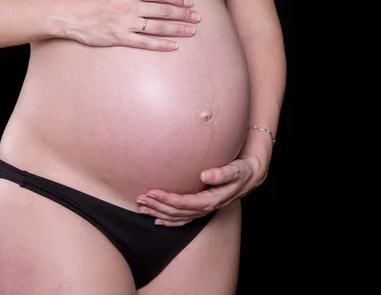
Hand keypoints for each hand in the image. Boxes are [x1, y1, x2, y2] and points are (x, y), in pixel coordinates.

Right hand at [60, 0, 200, 50]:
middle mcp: (131, 6)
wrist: (69, 14)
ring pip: (158, 26)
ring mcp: (127, 23)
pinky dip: (161, 44)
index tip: (189, 3)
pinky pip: (145, 42)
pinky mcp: (120, 38)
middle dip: (183, 14)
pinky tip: (173, 46)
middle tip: (197, 18)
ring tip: (191, 31)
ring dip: (178, 28)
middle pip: (164, 10)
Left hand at [135, 156, 268, 226]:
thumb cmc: (242, 171)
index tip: (152, 192)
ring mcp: (202, 210)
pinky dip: (169, 221)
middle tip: (140, 198)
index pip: (184, 203)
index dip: (167, 199)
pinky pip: (182, 219)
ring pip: (177, 217)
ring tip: (141, 207)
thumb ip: (222, 173)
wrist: (250, 176)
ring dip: (158, 213)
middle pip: (177, 212)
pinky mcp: (200, 208)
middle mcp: (205, 208)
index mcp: (211, 200)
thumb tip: (205, 175)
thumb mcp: (236, 169)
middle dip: (157, 206)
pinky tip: (156, 220)